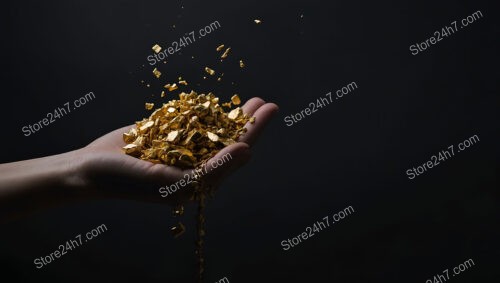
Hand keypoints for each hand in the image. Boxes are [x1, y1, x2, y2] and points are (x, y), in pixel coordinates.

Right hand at [75, 97, 278, 204]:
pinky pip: (192, 124)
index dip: (252, 133)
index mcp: (198, 183)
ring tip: (253, 101)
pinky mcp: (168, 139)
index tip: (268, 112)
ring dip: (233, 116)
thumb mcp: (169, 179)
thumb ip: (210, 169)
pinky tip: (221, 104)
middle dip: (249, 123)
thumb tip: (247, 152)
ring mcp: (181, 152)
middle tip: (267, 104)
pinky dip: (208, 113)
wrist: (87, 170)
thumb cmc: (124, 180)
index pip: (233, 157)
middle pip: (228, 143)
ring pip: (214, 132)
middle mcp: (193, 168)